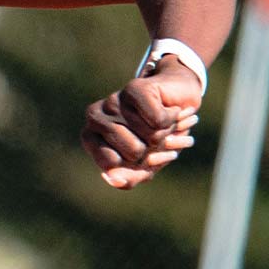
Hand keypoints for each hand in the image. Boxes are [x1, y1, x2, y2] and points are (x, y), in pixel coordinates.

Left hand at [81, 67, 199, 190]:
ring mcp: (112, 101)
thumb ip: (128, 178)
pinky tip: (169, 110)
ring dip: (166, 133)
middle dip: (153, 148)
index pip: (111, 165)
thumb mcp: (144, 164)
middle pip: (133, 152)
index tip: (140, 153)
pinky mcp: (135, 89)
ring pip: (150, 136)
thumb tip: (114, 180)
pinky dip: (173, 119)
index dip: (135, 164)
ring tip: (162, 123)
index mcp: (90, 138)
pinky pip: (159, 121)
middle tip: (155, 135)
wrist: (178, 100)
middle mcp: (95, 118)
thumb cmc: (155, 136)